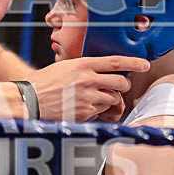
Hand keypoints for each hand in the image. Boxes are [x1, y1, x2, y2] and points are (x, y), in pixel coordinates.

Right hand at [25, 56, 149, 121]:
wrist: (29, 100)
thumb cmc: (42, 83)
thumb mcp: (63, 67)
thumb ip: (83, 68)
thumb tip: (99, 72)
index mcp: (82, 64)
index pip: (115, 62)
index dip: (133, 62)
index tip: (144, 64)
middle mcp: (87, 80)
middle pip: (120, 82)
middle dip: (122, 86)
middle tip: (117, 88)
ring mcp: (87, 97)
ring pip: (113, 99)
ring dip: (109, 100)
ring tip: (94, 99)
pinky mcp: (85, 113)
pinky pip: (101, 112)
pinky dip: (97, 111)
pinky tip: (84, 108)